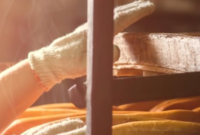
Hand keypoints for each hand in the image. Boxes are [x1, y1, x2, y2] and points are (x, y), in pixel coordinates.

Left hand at [28, 0, 154, 90]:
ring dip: (125, 13)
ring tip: (135, 11)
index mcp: (96, 32)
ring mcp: (88, 31)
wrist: (49, 63)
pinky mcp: (84, 36)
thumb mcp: (87, 64)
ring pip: (110, 19)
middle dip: (134, 9)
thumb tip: (117, 50)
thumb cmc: (67, 64)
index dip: (137, 13)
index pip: (121, 19)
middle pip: (117, 14)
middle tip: (148, 5)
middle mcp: (93, 28)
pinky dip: (114, 20)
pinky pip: (104, 25)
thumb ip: (105, 58)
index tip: (150, 7)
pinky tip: (116, 25)